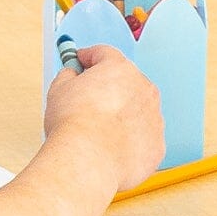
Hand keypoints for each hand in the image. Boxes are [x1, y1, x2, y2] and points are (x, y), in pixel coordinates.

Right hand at [44, 43, 164, 195]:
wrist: (89, 161)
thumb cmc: (74, 126)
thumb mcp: (59, 89)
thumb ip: (69, 76)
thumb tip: (72, 75)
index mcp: (120, 69)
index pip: (105, 54)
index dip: (89, 58)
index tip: (81, 63)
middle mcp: (144, 89)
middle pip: (126, 82)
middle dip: (109, 88)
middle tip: (90, 100)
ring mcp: (155, 118)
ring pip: (138, 111)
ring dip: (122, 115)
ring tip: (100, 130)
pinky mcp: (157, 145)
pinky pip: (143, 137)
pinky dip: (131, 140)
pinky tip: (112, 147)